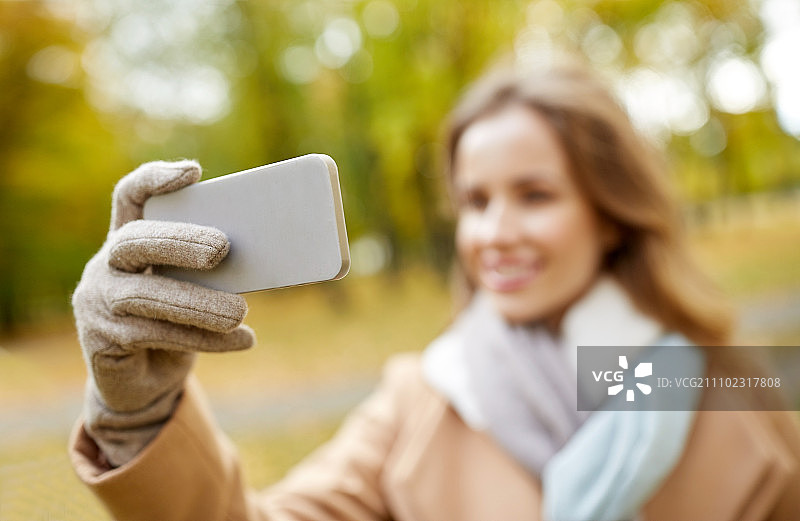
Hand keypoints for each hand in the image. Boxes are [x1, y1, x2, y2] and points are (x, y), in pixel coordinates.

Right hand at [72, 160, 254, 465]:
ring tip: (241, 311)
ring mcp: (97, 303)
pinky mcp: (102, 341)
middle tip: (222, 248)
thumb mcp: (195, 287)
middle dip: (179, 241)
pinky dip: (206, 339)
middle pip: (134, 241)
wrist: (148, 382)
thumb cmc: (180, 320)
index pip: (130, 196)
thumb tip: (266, 253)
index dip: (155, 179)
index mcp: (128, 238)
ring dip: (197, 302)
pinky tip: (244, 340)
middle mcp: (106, 265)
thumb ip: (211, 268)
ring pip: (144, 296)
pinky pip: (158, 336)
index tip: (194, 172)